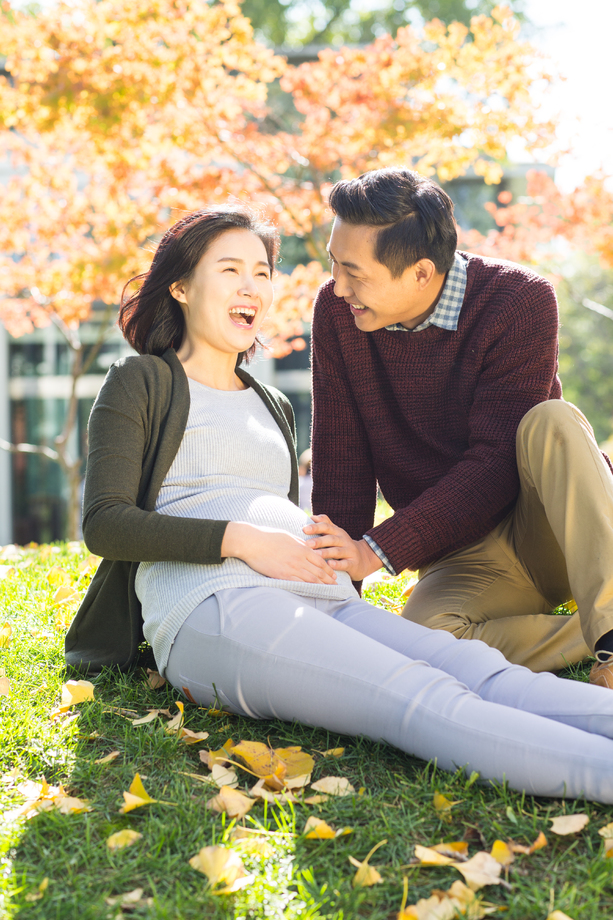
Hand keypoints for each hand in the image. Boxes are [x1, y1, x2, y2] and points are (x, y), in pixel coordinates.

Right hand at [221, 522, 337, 583]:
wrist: (253, 543)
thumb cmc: (269, 537)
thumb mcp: (289, 536)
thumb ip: (300, 543)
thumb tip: (307, 546)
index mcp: (302, 548)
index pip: (320, 560)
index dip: (328, 569)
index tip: (333, 575)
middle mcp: (300, 559)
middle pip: (319, 571)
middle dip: (329, 579)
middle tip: (336, 586)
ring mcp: (292, 568)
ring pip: (311, 579)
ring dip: (322, 585)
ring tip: (329, 591)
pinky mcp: (283, 575)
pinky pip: (298, 583)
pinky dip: (308, 588)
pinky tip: (313, 592)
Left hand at [302, 514, 381, 580]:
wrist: (364, 559)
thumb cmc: (343, 545)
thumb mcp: (336, 533)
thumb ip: (325, 524)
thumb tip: (312, 516)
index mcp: (337, 532)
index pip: (326, 527)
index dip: (316, 527)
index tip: (304, 529)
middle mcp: (344, 540)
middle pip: (331, 539)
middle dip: (319, 541)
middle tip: (307, 543)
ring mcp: (349, 552)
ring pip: (337, 551)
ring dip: (326, 552)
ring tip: (316, 554)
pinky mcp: (353, 563)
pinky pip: (345, 564)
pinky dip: (338, 564)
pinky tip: (330, 565)